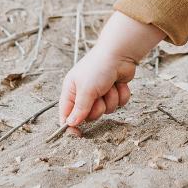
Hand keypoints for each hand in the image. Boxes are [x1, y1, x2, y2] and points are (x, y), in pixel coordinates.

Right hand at [57, 11, 163, 134]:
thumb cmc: (98, 68)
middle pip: (89, 115)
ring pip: (107, 110)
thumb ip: (79, 109)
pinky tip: (119, 82)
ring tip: (110, 85)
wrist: (120, 53)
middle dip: (98, 108)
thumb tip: (70, 124)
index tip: (78, 135)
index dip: (71, 125)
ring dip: (111, 99)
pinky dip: (121, 94)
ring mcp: (100, 92)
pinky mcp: (114, 91)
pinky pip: (119, 104)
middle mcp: (85, 92)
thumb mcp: (86, 89)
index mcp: (71, 90)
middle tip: (99, 96)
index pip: (66, 114)